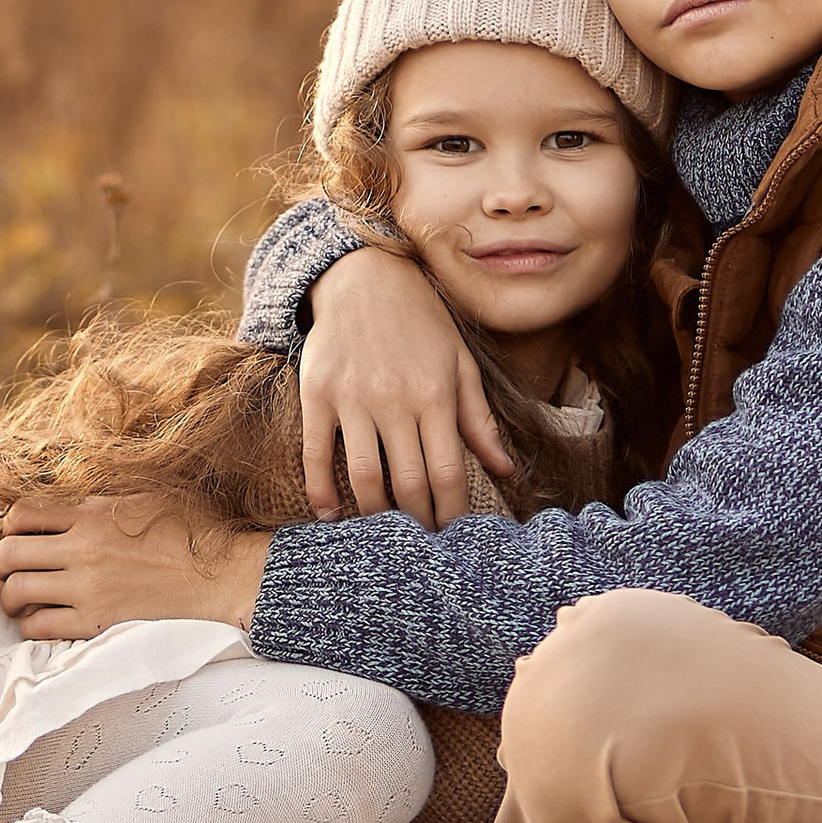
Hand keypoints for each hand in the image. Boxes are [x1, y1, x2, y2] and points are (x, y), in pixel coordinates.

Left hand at [0, 489, 269, 640]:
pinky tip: (44, 617)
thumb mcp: (141, 497)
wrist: (219, 577)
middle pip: (8, 553)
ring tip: (22, 595)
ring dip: (11, 594)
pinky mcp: (96, 623)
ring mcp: (87, 589)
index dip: (8, 524)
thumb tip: (61, 505)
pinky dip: (31, 624)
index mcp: (91, 514)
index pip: (21, 513)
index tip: (17, 533)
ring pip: (15, 592)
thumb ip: (97, 503)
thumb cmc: (188, 532)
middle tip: (9, 566)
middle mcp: (82, 550)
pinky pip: (39, 627)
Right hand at [299, 246, 512, 524]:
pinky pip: (316, 452)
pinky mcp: (317, 394)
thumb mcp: (460, 363)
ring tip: (384, 535)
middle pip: (409, 483)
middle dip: (419, 523)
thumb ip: (479, 419)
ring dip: (375, 516)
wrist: (364, 276)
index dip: (453, 515)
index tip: (455, 538)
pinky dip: (321, 491)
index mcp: (435, 394)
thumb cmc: (421, 322)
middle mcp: (395, 399)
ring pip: (364, 477)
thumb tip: (505, 470)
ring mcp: (352, 398)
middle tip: (422, 546)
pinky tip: (329, 515)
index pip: (448, 473)